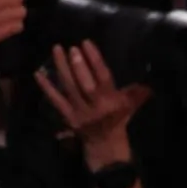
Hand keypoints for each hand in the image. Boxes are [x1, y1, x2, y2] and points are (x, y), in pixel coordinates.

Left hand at [35, 40, 150, 169]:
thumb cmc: (119, 120)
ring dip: (62, 69)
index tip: (86, 43)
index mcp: (112, 102)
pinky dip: (46, 86)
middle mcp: (95, 107)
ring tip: (56, 49)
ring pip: (69, 88)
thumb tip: (148, 83)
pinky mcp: (67, 116)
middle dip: (78, 66)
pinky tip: (38, 73)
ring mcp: (79, 111)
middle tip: (71, 48)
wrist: (105, 144)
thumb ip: (137, 94)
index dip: (95, 60)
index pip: (103, 77)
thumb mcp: (131, 107)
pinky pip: (55, 99)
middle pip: (85, 85)